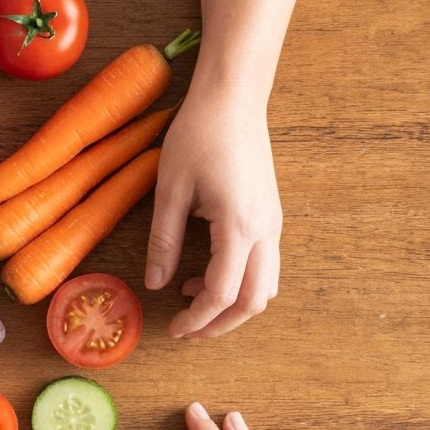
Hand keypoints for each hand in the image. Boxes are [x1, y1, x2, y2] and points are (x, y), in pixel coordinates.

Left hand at [144, 86, 281, 338]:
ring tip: (192, 301)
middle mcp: (265, 230)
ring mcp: (273, 223)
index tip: (173, 329)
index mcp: (239, 226)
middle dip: (221, 325)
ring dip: (232, 305)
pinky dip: (240, 282)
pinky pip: (265, 265)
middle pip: (254, 301)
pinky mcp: (270, 215)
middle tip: (186, 331)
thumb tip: (155, 283)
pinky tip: (206, 273)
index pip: (223, 294)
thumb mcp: (169, 191)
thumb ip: (163, 242)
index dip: (197, 319)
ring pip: (265, 286)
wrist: (233, 98)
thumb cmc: (198, 135)